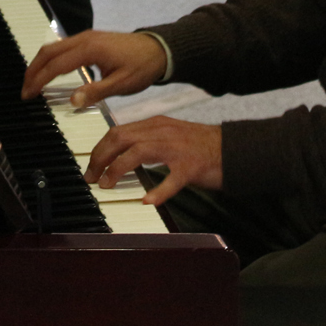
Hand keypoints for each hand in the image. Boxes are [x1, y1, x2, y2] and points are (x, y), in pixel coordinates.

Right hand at [21, 29, 166, 107]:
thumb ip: (96, 92)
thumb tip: (73, 101)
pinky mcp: (89, 39)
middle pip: (48, 52)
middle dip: (33, 70)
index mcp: (90, 50)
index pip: (56, 65)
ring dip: (40, 64)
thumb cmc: (142, 67)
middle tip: (25, 91)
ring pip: (53, 47)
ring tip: (33, 83)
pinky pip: (62, 47)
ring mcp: (86, 37)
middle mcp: (84, 39)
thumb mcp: (122, 84)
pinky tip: (49, 73)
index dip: (39, 80)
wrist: (158, 50)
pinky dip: (50, 59)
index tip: (28, 94)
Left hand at [85, 116, 222, 204]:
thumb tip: (122, 155)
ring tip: (107, 185)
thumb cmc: (201, 146)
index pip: (118, 131)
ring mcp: (178, 148)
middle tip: (92, 177)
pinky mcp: (192, 166)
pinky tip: (147, 201)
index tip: (91, 165)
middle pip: (121, 138)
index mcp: (156, 124)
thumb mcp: (170, 136)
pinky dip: (157, 191)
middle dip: (101, 157)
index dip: (100, 149)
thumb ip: (148, 141)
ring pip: (138, 152)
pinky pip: (171, 180)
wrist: (234, 148)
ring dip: (118, 169)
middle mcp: (163, 132)